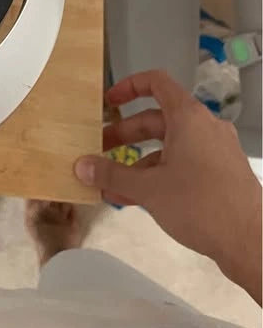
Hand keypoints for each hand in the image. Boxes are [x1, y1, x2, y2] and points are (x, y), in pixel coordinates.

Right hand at [75, 69, 261, 302]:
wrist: (253, 245)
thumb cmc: (200, 205)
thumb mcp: (148, 189)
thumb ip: (112, 175)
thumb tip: (80, 166)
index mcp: (189, 117)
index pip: (156, 82)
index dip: (129, 87)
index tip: (108, 102)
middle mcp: (205, 126)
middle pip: (157, 119)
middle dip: (126, 135)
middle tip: (100, 149)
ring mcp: (217, 150)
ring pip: (170, 145)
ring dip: (140, 160)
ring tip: (114, 184)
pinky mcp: (224, 173)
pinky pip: (186, 162)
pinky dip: (162, 173)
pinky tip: (139, 199)